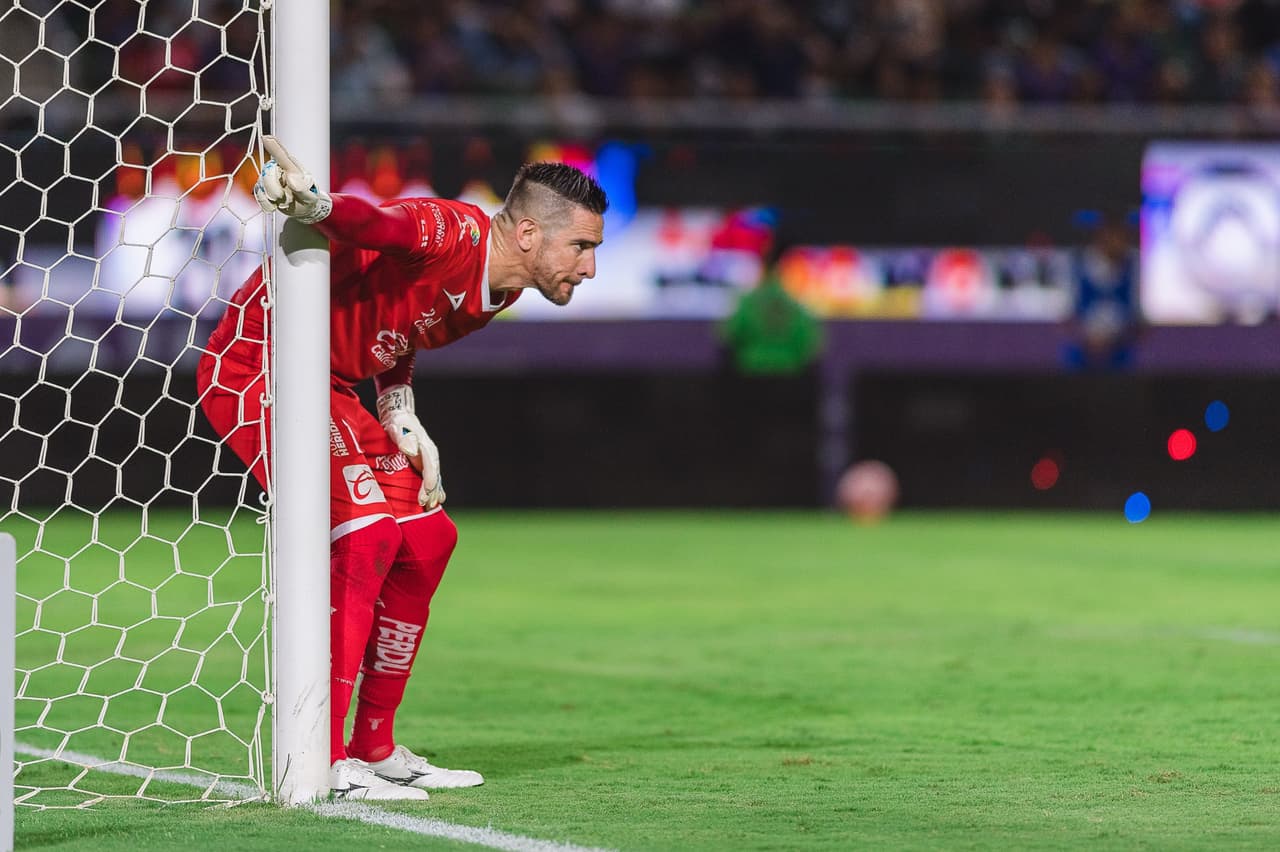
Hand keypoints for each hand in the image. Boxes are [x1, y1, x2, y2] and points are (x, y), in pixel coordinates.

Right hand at [254, 135, 332, 224]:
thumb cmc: (309, 198)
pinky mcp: (264, 188)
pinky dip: (267, 203)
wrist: (304, 209)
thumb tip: (290, 178)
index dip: (273, 146)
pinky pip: (259, 194)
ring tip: (286, 201)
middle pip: (268, 174)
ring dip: (273, 198)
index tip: (266, 138)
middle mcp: (279, 169)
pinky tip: (276, 205)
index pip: (282, 155)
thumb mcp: (310, 197)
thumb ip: (301, 188)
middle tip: (288, 199)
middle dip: (275, 189)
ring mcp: (270, 178)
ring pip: (262, 185)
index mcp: (292, 167)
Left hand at [376, 384, 445, 508]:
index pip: (430, 469)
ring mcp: (429, 459)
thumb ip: (403, 438)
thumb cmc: (397, 423)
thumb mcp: (397, 427)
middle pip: (434, 477)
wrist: (400, 417)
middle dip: (431, 493)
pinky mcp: (424, 462)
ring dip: (433, 493)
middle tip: (424, 507)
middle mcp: (431, 455)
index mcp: (426, 448)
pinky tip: (434, 501)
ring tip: (430, 508)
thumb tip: (410, 450)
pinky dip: (433, 490)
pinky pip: (431, 478)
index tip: (423, 497)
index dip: (428, 484)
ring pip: (435, 479)